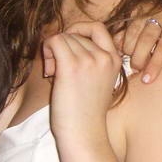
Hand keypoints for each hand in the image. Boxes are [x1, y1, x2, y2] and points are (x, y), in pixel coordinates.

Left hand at [43, 21, 121, 137]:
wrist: (84, 134)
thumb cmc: (86, 113)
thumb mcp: (99, 81)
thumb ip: (91, 59)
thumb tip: (65, 39)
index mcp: (114, 59)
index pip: (97, 27)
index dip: (79, 30)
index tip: (69, 47)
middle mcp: (104, 56)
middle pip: (75, 34)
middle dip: (63, 47)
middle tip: (57, 68)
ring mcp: (89, 60)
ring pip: (63, 37)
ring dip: (53, 51)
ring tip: (53, 74)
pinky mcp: (72, 66)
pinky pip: (54, 41)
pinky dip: (47, 51)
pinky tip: (49, 71)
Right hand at [118, 6, 161, 81]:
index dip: (156, 64)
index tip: (148, 80)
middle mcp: (159, 16)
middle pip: (145, 42)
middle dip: (139, 60)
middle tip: (138, 70)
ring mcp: (143, 13)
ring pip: (130, 37)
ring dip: (129, 52)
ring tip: (134, 60)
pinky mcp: (130, 11)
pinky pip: (119, 31)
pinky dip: (119, 44)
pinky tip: (123, 50)